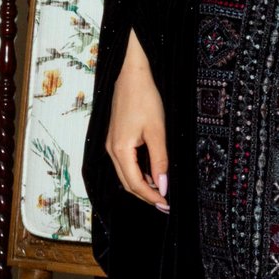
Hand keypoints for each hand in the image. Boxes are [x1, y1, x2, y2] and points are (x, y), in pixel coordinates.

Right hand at [106, 28, 169, 212]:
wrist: (131, 74)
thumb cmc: (145, 98)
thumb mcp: (157, 131)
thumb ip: (160, 160)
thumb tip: (162, 186)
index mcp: (120, 150)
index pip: (135, 184)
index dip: (151, 197)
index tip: (167, 204)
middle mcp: (111, 150)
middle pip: (127, 183)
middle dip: (146, 195)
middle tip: (165, 203)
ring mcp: (111, 144)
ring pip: (125, 174)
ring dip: (142, 185)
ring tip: (161, 190)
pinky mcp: (115, 138)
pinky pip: (125, 163)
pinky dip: (138, 172)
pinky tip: (152, 172)